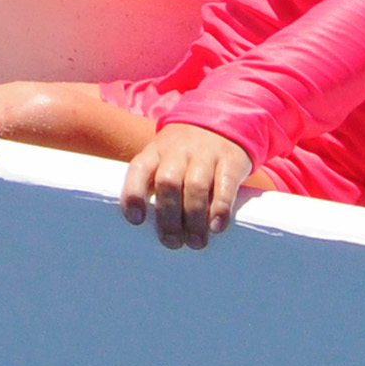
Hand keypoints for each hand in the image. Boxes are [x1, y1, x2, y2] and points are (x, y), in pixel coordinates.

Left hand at [119, 124, 256, 249]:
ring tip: (195, 242)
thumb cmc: (183, 154)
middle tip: (172, 242)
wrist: (220, 123)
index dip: (134, 194)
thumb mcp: (162, 158)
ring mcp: (205, 155)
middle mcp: (178, 152)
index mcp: (156, 152)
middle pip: (168, 182)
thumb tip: (146, 227)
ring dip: (194, 218)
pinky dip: (220, 208)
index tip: (135, 220)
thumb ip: (153, 184)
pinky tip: (216, 227)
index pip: (138, 169)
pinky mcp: (231, 161)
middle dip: (168, 216)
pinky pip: (225, 185)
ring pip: (195, 186)